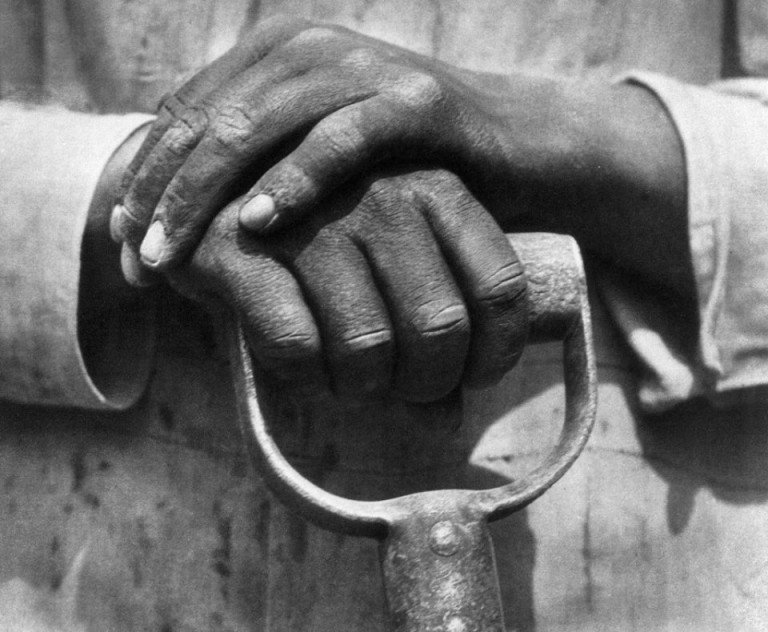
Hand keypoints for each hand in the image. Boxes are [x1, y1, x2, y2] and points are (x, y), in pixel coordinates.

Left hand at [114, 14, 690, 316]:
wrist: (519, 152)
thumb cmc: (411, 171)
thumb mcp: (325, 165)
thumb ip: (262, 168)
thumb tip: (192, 218)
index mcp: (279, 57)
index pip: (187, 117)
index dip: (147, 181)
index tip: (126, 249)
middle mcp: (311, 50)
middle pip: (209, 120)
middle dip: (161, 196)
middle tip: (136, 263)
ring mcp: (363, 68)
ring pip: (259, 126)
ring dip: (205, 194)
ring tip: (170, 255)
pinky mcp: (415, 101)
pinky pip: (342, 139)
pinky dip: (297, 179)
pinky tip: (259, 222)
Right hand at [166, 168, 526, 402]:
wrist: (209, 195)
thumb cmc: (321, 239)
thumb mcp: (389, 263)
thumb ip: (427, 326)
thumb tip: (447, 420)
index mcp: (433, 186)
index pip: (499, 286)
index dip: (494, 353)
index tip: (470, 379)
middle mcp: (379, 191)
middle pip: (438, 327)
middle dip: (425, 383)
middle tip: (400, 390)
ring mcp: (310, 216)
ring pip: (367, 345)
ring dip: (361, 387)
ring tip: (348, 381)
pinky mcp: (241, 248)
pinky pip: (296, 346)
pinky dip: (305, 377)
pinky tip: (303, 369)